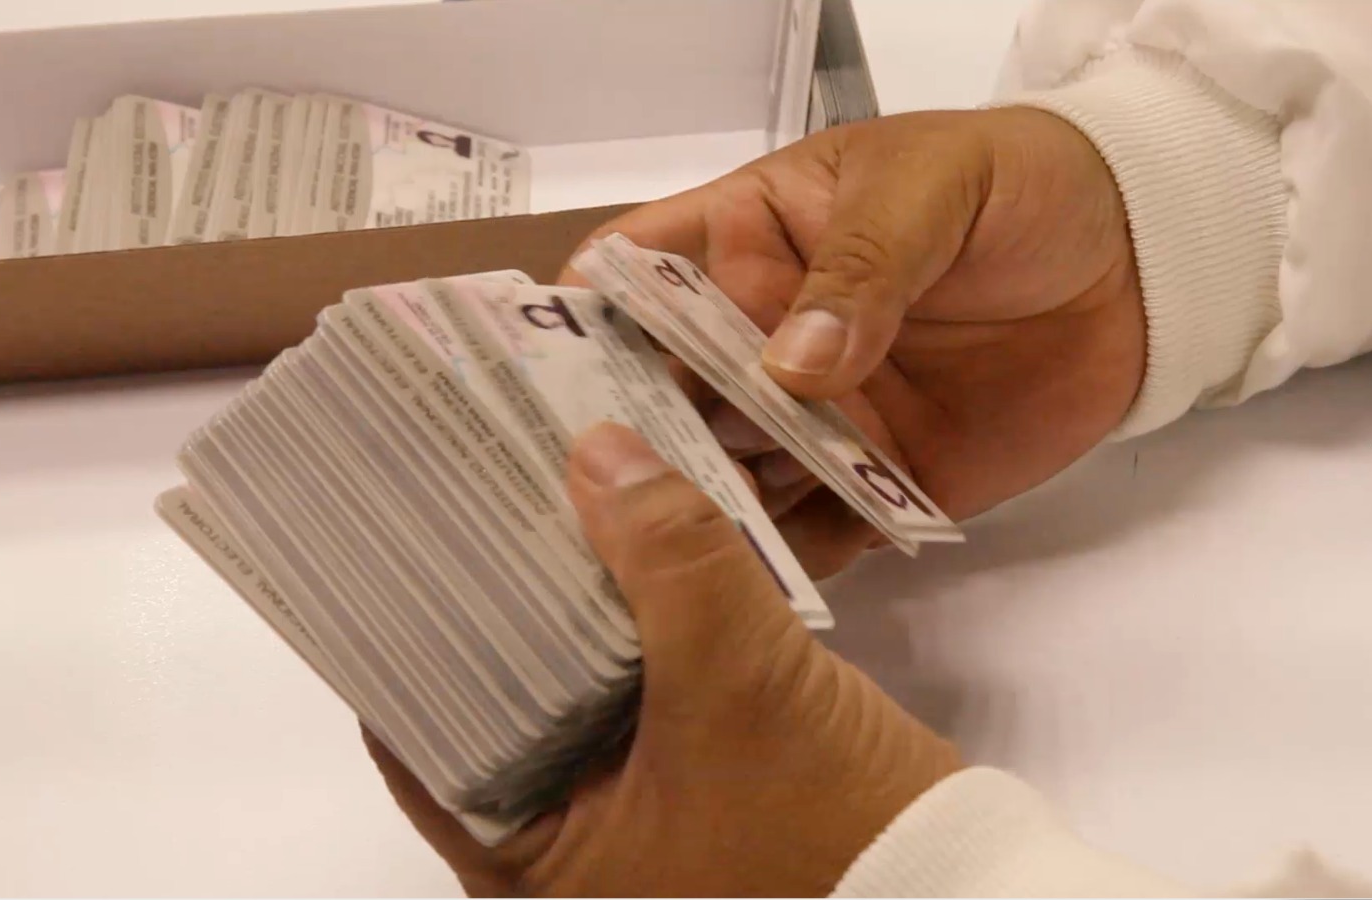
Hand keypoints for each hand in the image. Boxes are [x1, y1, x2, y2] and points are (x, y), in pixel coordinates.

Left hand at [367, 422, 960, 895]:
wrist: (956, 881)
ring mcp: (631, 810)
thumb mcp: (740, 683)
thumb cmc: (831, 823)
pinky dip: (641, 616)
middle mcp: (563, 841)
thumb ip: (673, 561)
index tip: (415, 525)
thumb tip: (601, 449)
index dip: (416, 620)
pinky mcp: (691, 778)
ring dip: (579, 590)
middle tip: (487, 480)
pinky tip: (640, 539)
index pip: (421, 726)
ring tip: (556, 486)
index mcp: (528, 855)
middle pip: (500, 690)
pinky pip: (637, 683)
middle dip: (504, 586)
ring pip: (574, 679)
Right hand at [561, 109, 1144, 576]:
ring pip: (729, 475)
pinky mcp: (878, 483)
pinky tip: (739, 602)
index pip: (638, 275)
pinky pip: (813, 531)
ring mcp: (817, 418)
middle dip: (628, 445)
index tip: (537, 382)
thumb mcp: (930, 189)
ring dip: (695, 517)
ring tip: (642, 572)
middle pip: (667, 396)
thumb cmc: (1020, 185)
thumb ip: (863, 269)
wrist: (1139, 264)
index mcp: (752, 238)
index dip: (579, 322)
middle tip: (578, 507)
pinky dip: (779, 565)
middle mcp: (762, 337)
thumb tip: (790, 367)